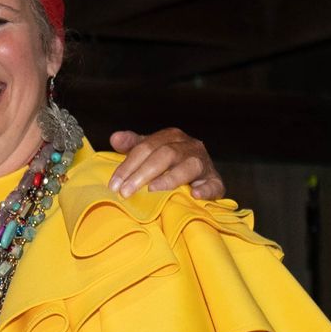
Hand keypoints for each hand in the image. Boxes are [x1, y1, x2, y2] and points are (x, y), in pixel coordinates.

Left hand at [107, 128, 223, 199]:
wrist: (201, 177)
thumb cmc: (170, 164)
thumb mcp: (150, 151)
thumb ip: (133, 145)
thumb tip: (114, 138)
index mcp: (172, 137)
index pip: (146, 147)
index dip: (128, 165)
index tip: (114, 185)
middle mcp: (189, 146)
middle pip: (165, 155)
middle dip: (143, 173)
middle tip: (126, 192)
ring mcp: (205, 163)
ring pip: (189, 166)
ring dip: (169, 179)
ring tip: (152, 191)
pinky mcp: (216, 182)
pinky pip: (213, 184)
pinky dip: (205, 189)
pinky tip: (194, 195)